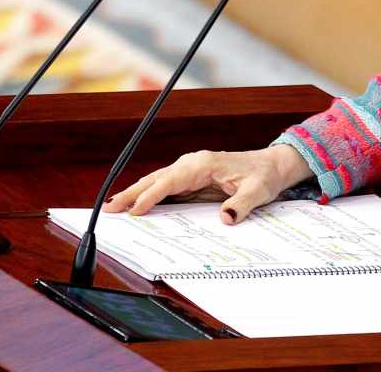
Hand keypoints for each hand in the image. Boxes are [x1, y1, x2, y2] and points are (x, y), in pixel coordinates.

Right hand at [103, 144, 312, 224]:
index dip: (152, 195)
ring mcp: (189, 171)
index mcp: (204, 164)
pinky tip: (136, 207)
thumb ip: (241, 205)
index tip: (136, 210)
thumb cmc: (263, 176)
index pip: (171, 180)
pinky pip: (165, 188)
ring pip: (157, 182)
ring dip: (135, 194)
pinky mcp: (190, 179)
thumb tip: (226, 218)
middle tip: (109, 207)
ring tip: (114, 207)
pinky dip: (148, 196)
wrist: (270, 166)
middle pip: (156, 179)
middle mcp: (192, 164)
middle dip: (132, 193)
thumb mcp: (258, 192)